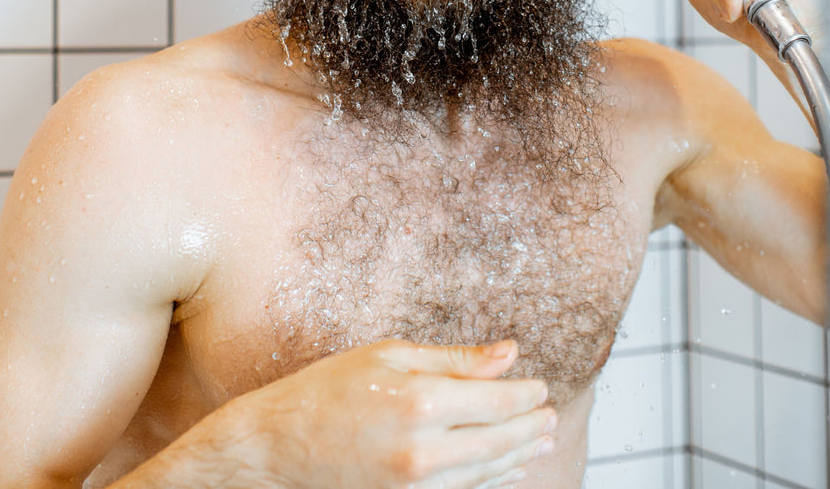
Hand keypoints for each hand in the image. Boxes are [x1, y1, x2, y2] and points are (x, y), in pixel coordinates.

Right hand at [215, 340, 555, 488]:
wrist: (278, 446)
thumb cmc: (328, 390)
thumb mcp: (390, 355)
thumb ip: (455, 359)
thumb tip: (509, 354)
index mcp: (422, 402)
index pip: (498, 402)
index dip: (526, 395)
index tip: (541, 386)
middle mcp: (424, 451)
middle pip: (500, 441)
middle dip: (531, 427)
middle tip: (551, 416)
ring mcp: (416, 487)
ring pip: (487, 472)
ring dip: (519, 457)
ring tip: (540, 443)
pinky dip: (492, 482)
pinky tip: (508, 472)